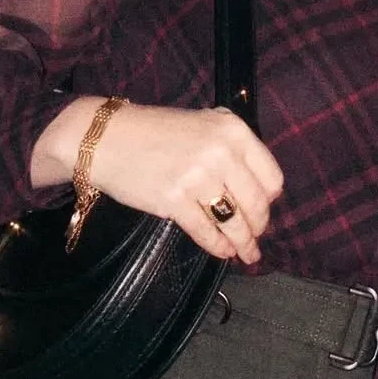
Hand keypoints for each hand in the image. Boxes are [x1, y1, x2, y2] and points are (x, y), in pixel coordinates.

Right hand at [33, 100, 282, 264]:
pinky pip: (205, 231)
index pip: (271, 176)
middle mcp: (221, 152)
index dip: (270, 199)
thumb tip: (260, 184)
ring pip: (234, 221)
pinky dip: (217, 246)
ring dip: (243, 243)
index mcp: (233, 130)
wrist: (107, 137)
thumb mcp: (204, 123)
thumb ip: (232, 146)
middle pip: (256, 203)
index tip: (264, 209)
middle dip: (259, 226)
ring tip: (246, 254)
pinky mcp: (174, 199)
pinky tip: (222, 252)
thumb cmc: (156, 131)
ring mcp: (197, 176)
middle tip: (256, 238)